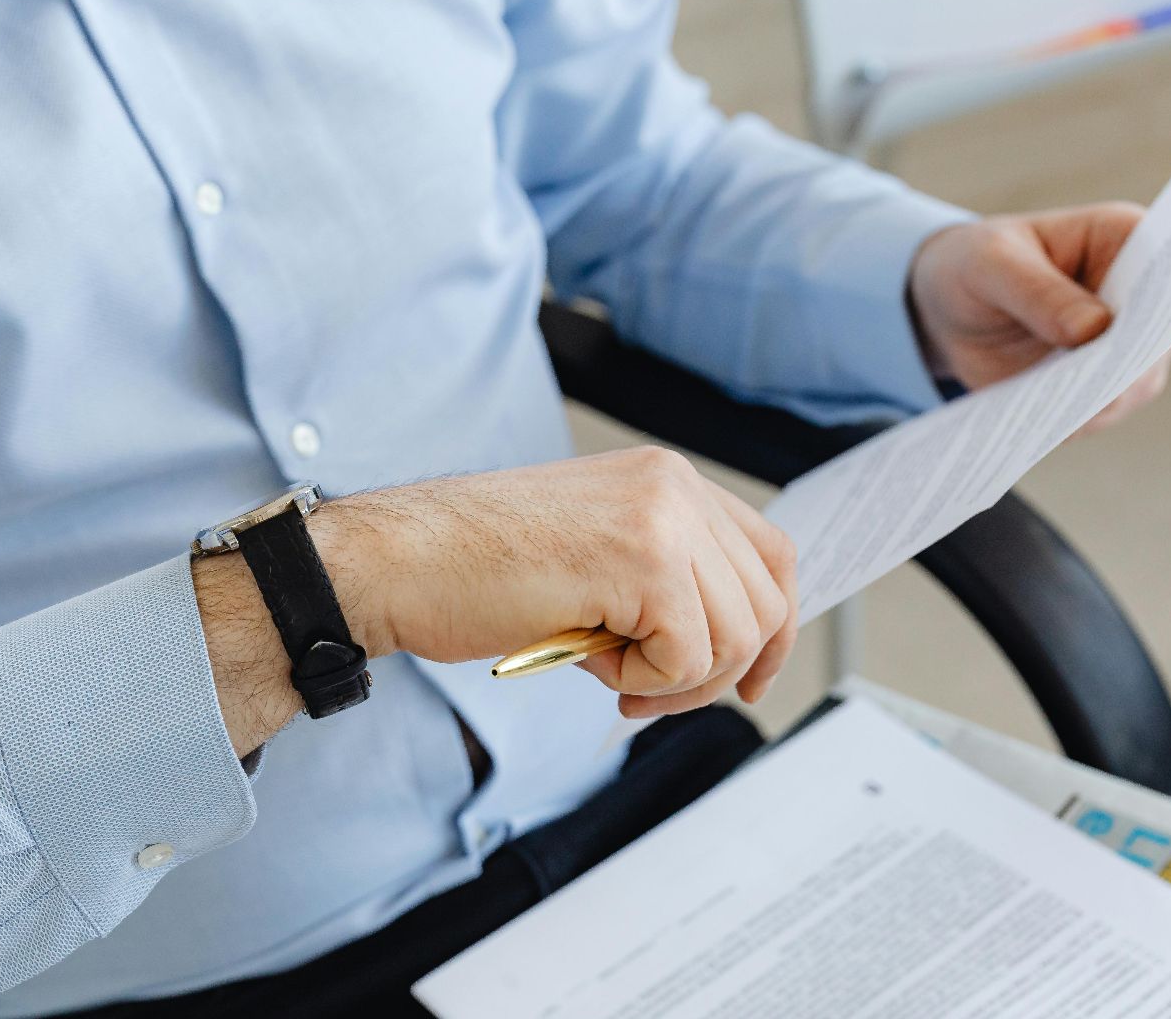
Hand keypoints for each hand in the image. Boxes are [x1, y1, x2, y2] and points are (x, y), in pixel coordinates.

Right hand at [318, 448, 799, 720]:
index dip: (771, 628)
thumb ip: (662, 576)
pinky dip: (642, 685)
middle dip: (716, 672)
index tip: (746, 678)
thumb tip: (731, 644)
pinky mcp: (646, 564)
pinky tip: (586, 659)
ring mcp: (664, 520)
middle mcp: (675, 486)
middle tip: (644, 693)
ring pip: (736, 640)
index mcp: (666, 478)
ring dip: (672, 682)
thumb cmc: (472, 567)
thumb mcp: (593, 554)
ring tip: (603, 669)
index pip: (771, 555)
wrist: (399, 562)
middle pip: (766, 605)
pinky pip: (689, 661)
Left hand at [908, 202, 1170, 434]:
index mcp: (1125, 238)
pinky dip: (1076, 420)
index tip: (1136, 333)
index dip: (1159, 303)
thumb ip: (1038, 291)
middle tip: (1093, 391)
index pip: (1165, 269)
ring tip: (1061, 415)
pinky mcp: (1102, 385)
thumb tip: (1094, 329)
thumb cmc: (977, 265)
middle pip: (1158, 336)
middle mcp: (1141, 294)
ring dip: (1101, 402)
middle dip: (1128, 366)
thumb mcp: (991, 265)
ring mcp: (1127, 345)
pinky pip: (1100, 411)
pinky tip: (1046, 425)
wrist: (951, 308)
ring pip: (1135, 384)